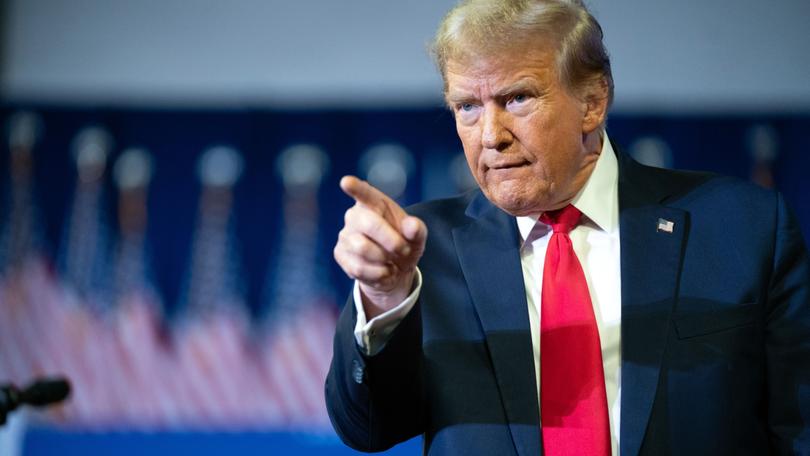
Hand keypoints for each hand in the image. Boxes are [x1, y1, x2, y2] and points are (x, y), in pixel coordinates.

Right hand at [334, 176, 426, 318]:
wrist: (393, 271)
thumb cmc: (404, 245)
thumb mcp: (417, 238)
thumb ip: (417, 230)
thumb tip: (412, 225)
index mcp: (375, 204)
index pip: (365, 193)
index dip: (355, 187)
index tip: (346, 182)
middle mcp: (355, 216)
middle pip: (368, 223)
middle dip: (391, 240)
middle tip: (404, 250)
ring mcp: (345, 235)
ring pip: (362, 247)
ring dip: (384, 259)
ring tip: (392, 262)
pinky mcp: (340, 254)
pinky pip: (358, 267)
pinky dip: (377, 274)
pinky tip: (383, 271)